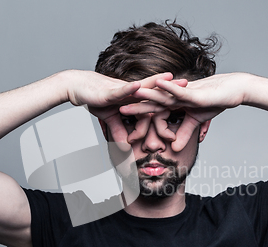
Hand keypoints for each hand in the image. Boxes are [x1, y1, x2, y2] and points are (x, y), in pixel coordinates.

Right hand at [66, 70, 186, 147]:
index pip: (154, 102)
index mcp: (133, 97)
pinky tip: (140, 86)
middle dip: (172, 90)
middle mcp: (131, 92)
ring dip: (158, 83)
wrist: (76, 86)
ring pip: (144, 87)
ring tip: (173, 79)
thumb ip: (120, 130)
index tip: (184, 104)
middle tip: (191, 88)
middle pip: (156, 91)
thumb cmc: (93, 98)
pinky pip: (123, 89)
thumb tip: (126, 146)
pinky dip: (131, 88)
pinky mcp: (110, 90)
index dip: (167, 105)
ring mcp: (122, 89)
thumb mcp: (109, 118)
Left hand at [120, 73, 247, 150]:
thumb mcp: (196, 121)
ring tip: (131, 93)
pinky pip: (178, 89)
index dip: (140, 118)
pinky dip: (168, 88)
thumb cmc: (215, 102)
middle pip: (152, 102)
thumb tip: (174, 148)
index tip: (127, 127)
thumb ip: (184, 133)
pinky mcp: (193, 91)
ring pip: (162, 94)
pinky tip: (157, 86)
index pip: (153, 111)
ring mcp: (183, 92)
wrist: (234, 89)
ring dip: (146, 93)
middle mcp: (175, 95)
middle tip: (117, 109)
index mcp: (174, 102)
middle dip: (135, 106)